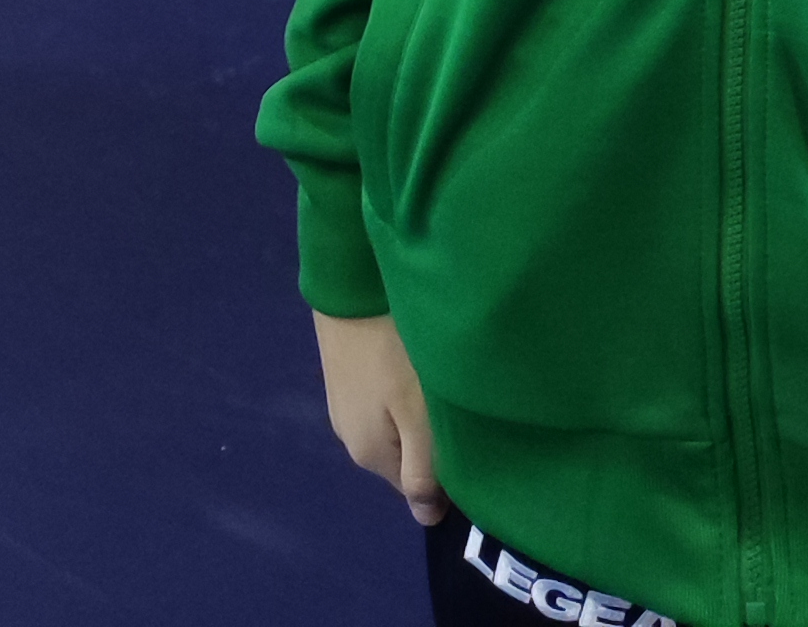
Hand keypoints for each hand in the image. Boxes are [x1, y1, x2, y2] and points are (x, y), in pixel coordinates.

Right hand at [313, 309, 444, 522]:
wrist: (348, 285)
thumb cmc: (392, 352)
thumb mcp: (417, 416)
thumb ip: (423, 471)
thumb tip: (427, 521)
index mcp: (370, 456)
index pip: (416, 487)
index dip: (445, 470)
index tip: (465, 433)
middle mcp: (350, 438)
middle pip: (403, 455)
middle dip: (428, 438)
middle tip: (453, 402)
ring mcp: (342, 405)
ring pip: (392, 425)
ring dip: (414, 412)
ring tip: (434, 380)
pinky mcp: (342, 374)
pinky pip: (379, 399)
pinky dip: (398, 389)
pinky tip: (409, 363)